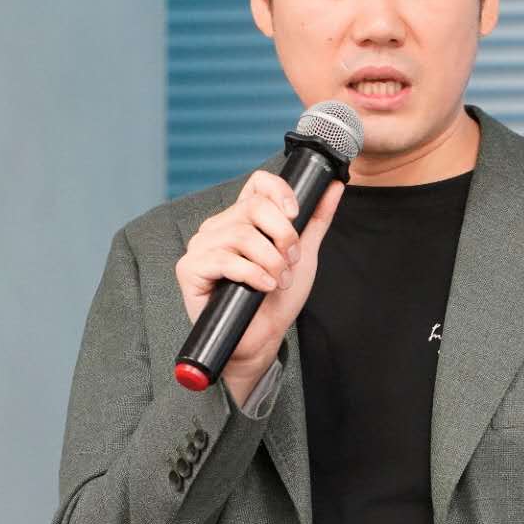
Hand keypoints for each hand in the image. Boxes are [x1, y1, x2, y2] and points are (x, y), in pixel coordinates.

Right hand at [175, 170, 345, 400]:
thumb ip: (316, 220)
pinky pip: (224, 260)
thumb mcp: (303, 255)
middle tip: (291, 261)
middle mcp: (218, 227)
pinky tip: (263, 287)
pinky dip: (251, 274)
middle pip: (253, 208)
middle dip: (283, 236)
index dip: (279, 192)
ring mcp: (201, 247)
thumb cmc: (276, 300)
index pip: (256, 184)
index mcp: (241, 219)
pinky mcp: (189, 269)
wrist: (261, 339)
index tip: (296, 215)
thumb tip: (333, 186)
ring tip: (277, 280)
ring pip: (241, 235)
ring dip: (270, 261)